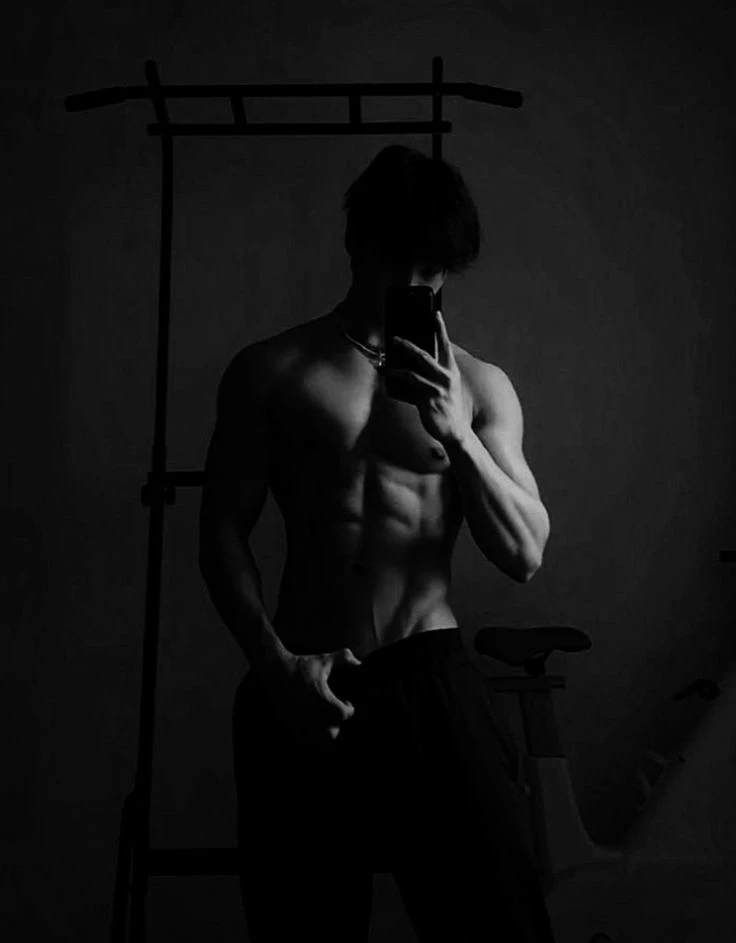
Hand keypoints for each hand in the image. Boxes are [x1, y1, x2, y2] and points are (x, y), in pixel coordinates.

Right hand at [257, 647, 362, 746]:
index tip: (346, 702)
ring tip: (323, 720)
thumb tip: (360, 663)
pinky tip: (310, 722)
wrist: (273, 670)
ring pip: (316, 740)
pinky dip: (309, 735)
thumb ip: (344, 658)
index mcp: (320, 697)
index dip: (349, 709)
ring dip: (323, 732)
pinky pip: (302, 739)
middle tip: (334, 714)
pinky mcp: (287, 724)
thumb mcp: (323, 659)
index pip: (342, 714)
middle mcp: (309, 712)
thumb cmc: (301, 666)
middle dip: (336, 725)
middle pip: (331, 734)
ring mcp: (297, 720)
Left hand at [383, 310, 470, 446]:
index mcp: (451, 370)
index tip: (435, 313)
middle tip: (394, 339)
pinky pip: (408, 389)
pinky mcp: (428, 400)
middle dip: (407, 345)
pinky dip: (397, 385)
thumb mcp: (442, 388)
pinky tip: (388, 381)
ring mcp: (437, 389)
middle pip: (424, 355)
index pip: (445, 345)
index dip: (440, 328)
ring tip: (384, 364)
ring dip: (395, 367)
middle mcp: (446, 377)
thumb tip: (406, 366)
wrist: (455, 430)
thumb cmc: (445, 407)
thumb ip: (428, 376)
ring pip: (413, 372)